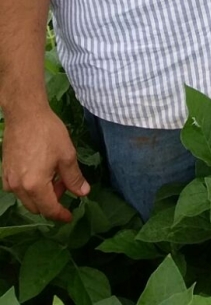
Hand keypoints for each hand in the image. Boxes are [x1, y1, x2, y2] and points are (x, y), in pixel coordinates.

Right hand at [1, 108, 89, 222]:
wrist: (25, 114)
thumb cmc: (48, 132)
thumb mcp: (67, 155)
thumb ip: (74, 178)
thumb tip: (83, 193)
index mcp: (35, 185)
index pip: (49, 209)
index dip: (61, 215)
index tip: (70, 216)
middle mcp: (18, 187)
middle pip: (36, 207)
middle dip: (52, 201)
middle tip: (64, 184)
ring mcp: (9, 180)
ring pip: (27, 198)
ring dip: (41, 194)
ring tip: (54, 175)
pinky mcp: (5, 171)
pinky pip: (18, 188)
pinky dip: (30, 187)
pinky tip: (39, 171)